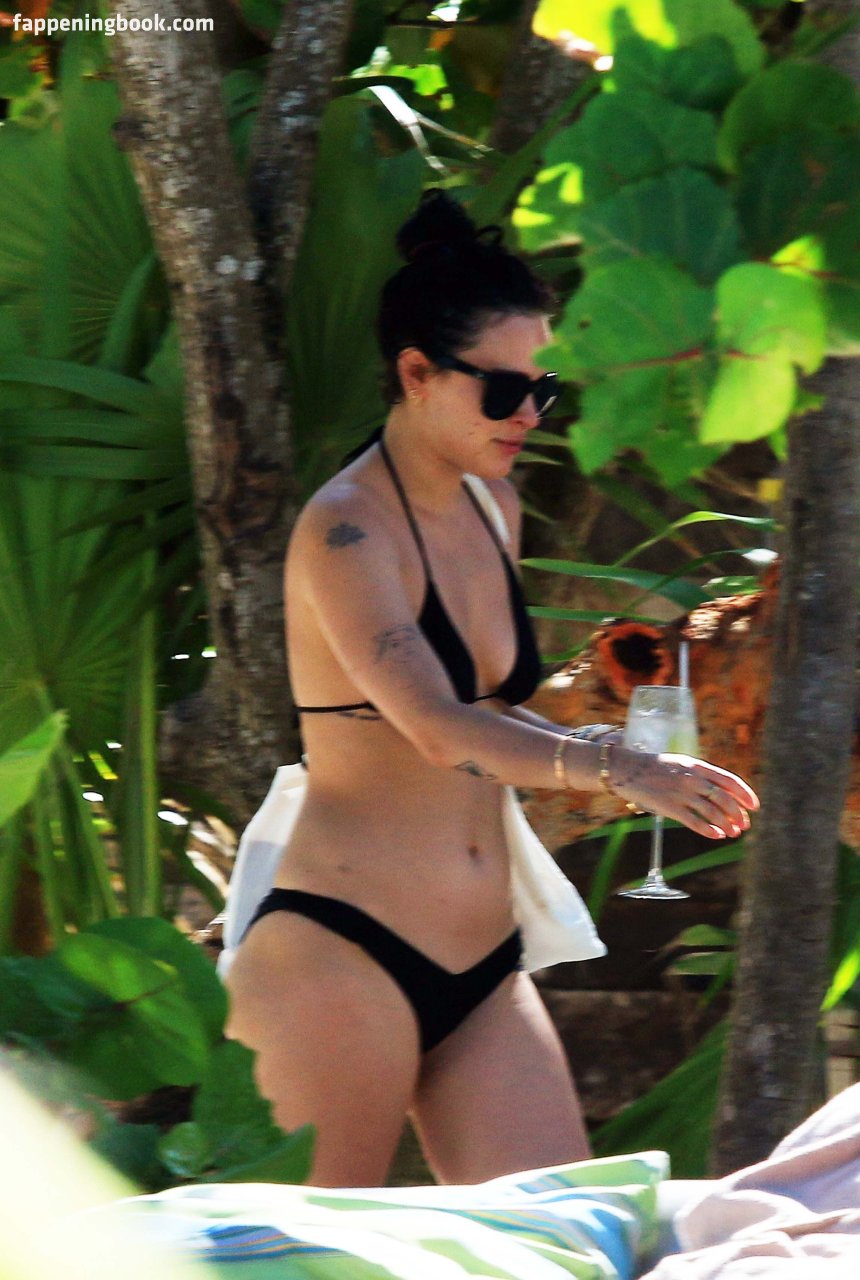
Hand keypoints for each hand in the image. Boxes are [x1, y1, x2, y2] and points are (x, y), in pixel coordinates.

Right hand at [608, 747, 759, 839]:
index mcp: (697, 766)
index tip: (754, 807)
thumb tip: (724, 793)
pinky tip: (717, 836)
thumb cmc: (657, 768)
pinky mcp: (670, 808)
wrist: (629, 770)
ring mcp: (681, 793)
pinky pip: (695, 822)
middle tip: (744, 825)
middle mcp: (691, 779)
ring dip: (726, 825)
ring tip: (733, 833)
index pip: (729, 780)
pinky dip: (709, 831)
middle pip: (724, 799)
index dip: (745, 794)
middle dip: (738, 814)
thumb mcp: (683, 764)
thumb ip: (702, 776)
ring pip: (712, 812)